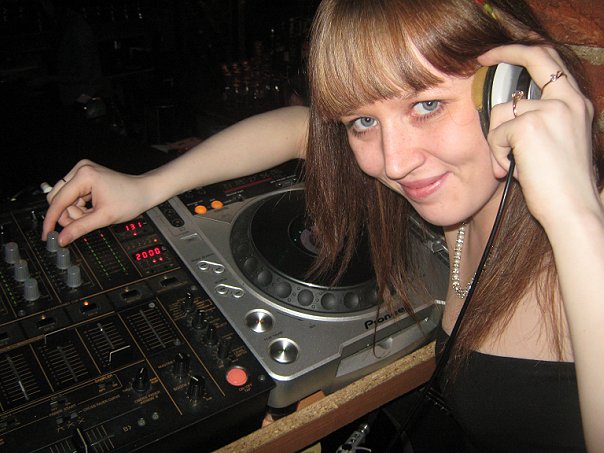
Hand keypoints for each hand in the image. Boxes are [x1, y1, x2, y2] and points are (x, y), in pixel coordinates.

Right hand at [42, 160, 150, 245]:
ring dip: (76, 212)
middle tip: (85, 222)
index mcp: (84, 176)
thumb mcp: (104, 218)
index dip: (52, 220)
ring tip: (94, 214)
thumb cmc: (131, 199)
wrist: (144, 191)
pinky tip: (94, 209)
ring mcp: (82, 172)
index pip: (58, 201)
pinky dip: (81, 208)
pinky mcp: (85, 177)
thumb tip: (62, 239)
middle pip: (57, 199)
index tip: (47, 234)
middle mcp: (80, 170)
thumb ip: (80, 228)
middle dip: (69, 215)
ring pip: (64, 200)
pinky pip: (72, 197)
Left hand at [478, 45, 598, 230]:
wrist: (571, 209)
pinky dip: (495, 153)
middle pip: (534, 57)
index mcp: (576, 104)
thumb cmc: (559, 184)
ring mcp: (550, 111)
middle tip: (482, 58)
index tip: (499, 54)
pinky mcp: (528, 126)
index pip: (551, 61)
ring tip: (507, 163)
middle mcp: (568, 101)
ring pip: (500, 111)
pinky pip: (495, 134)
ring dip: (495, 140)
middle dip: (504, 52)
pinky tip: (510, 170)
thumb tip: (505, 107)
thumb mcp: (554, 142)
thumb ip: (537, 119)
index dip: (523, 52)